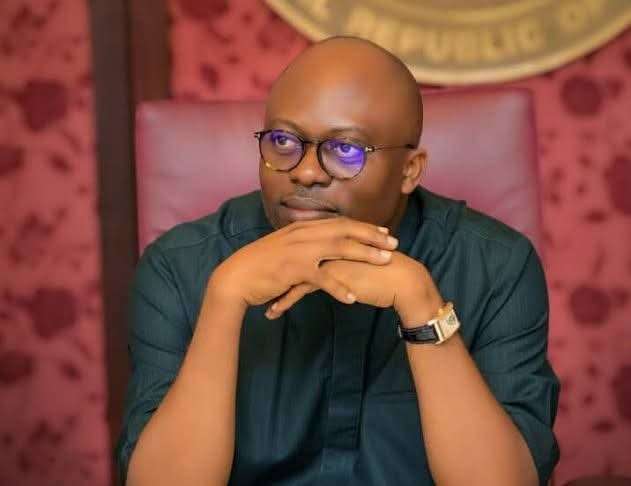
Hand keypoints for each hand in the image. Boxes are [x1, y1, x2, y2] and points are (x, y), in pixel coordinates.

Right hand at [207, 217, 398, 309]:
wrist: (235, 276)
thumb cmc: (259, 265)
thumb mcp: (282, 246)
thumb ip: (302, 242)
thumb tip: (320, 243)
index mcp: (301, 227)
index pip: (339, 223)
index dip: (363, 226)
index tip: (383, 231)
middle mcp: (302, 234)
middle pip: (345, 230)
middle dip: (372, 236)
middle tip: (394, 243)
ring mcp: (298, 250)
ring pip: (339, 248)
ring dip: (365, 254)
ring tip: (385, 261)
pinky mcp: (293, 270)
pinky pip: (322, 278)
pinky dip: (338, 287)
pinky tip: (351, 298)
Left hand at [266, 251, 443, 324]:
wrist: (401, 280)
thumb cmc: (382, 274)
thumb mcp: (356, 264)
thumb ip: (341, 261)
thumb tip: (329, 268)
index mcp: (331, 240)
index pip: (301, 251)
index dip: (286, 265)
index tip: (272, 278)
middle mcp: (325, 245)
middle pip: (291, 260)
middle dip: (274, 278)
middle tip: (260, 289)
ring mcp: (325, 258)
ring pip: (292, 274)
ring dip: (277, 291)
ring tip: (266, 307)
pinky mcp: (329, 275)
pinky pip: (300, 289)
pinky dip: (286, 301)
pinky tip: (275, 312)